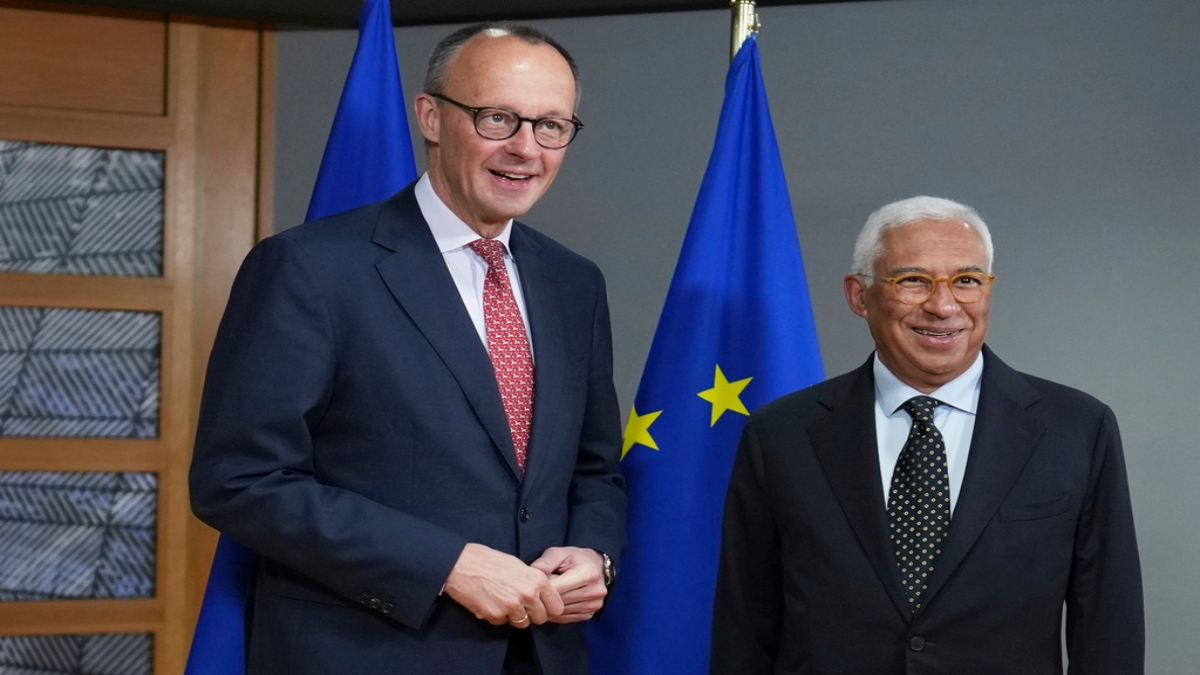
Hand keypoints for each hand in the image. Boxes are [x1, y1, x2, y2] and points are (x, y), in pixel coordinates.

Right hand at [444, 543, 563, 627]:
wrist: (460, 564)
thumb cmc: (488, 560)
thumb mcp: (518, 565)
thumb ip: (532, 581)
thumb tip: (541, 595)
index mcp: (537, 579)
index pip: (556, 606)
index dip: (549, 607)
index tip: (542, 606)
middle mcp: (528, 594)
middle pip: (541, 618)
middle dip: (532, 614)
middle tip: (522, 606)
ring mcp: (511, 606)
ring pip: (523, 623)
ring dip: (515, 616)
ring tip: (503, 602)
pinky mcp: (495, 615)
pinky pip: (503, 623)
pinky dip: (497, 616)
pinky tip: (490, 602)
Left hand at [530, 546, 607, 622]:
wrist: (595, 567)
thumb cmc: (574, 558)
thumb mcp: (559, 553)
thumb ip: (545, 563)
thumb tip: (531, 574)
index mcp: (588, 573)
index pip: (557, 588)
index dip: (541, 587)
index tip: (534, 582)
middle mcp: (594, 591)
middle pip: (558, 602)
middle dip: (544, 597)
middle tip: (537, 590)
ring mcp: (593, 605)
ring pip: (560, 613)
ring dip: (548, 606)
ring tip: (545, 595)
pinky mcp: (589, 614)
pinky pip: (564, 618)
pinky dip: (554, 613)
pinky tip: (552, 603)